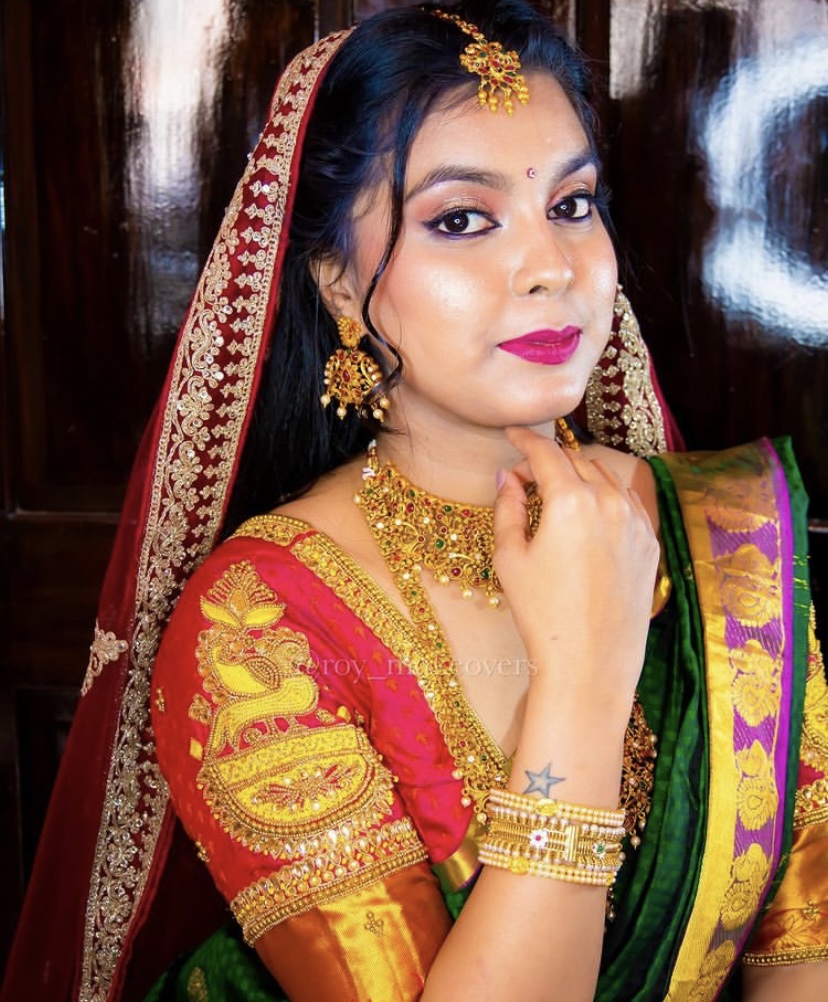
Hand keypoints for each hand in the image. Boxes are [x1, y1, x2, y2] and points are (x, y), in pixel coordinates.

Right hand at [493, 427, 658, 719]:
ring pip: (604, 478)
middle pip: (575, 461)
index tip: (511, 436)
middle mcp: (608, 501)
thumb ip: (507, 508)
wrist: (590, 661)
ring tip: (556, 496)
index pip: (544, 452)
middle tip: (524, 480)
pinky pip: (626, 503)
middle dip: (548, 462)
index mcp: (570, 500)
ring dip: (579, 476)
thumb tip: (507, 478)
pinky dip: (604, 497)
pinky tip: (588, 516)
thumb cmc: (542, 613)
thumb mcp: (510, 558)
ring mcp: (635, 521)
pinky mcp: (649, 543)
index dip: (524, 440)